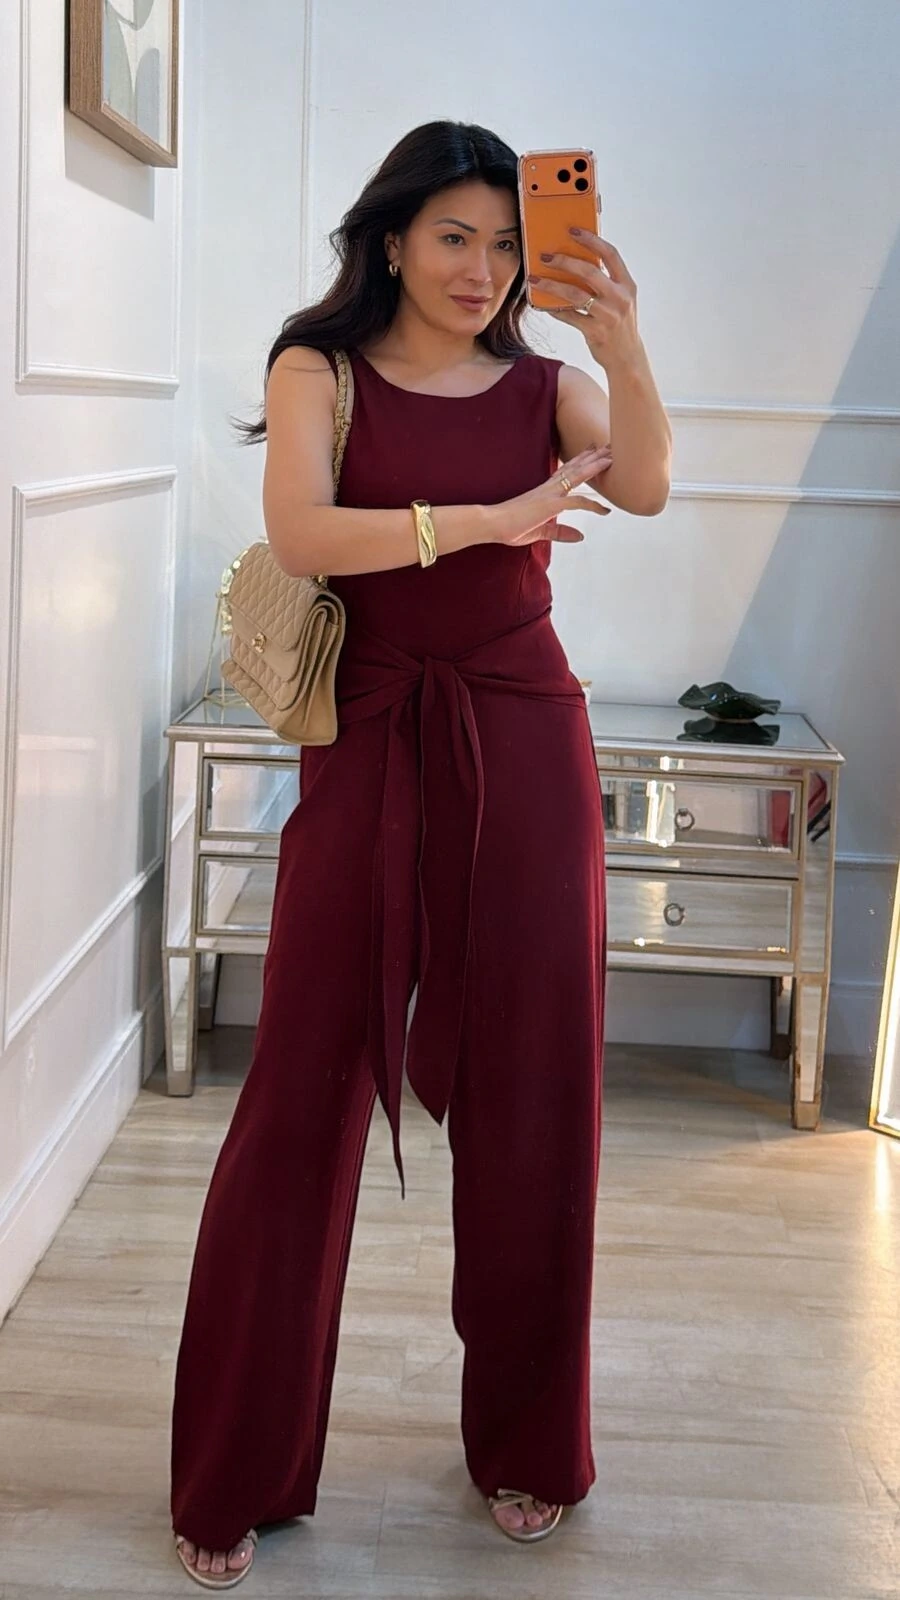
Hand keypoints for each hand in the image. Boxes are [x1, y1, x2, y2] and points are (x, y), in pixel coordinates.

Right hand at [492, 446, 612, 547]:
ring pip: (578, 476)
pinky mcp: (550, 505)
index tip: (592, 451)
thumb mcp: (540, 532)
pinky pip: (576, 501)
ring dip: (596, 467)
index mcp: (544, 491)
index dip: (580, 461)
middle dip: (593, 456)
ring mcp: (550, 494)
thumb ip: (560, 533)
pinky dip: (592, 505)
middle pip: (575, 467)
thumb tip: (580, 537)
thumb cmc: (509, 527)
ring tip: (613, 458)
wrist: (491, 523)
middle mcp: (549, 488)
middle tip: (609, 445)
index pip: (566, 471)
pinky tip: (604, 509)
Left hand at [527, 229, 639, 370]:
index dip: (592, 240)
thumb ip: (606, 281)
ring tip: (535, 279)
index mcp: (627, 285)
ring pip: (575, 294)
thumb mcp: (621, 299)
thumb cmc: (619, 324)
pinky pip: (569, 316)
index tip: (573, 230)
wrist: (627, 358)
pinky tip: (541, 304)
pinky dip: (554, 309)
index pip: (611, 254)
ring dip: (552, 285)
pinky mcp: (595, 332)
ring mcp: (608, 316)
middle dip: (565, 261)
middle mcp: (620, 298)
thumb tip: (576, 261)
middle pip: (590, 272)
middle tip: (545, 256)